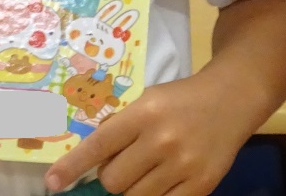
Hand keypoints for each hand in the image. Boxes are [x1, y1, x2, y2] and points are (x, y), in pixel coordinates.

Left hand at [45, 75, 245, 195]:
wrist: (232, 98)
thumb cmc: (181, 99)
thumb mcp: (148, 101)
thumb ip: (121, 127)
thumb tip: (89, 164)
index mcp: (145, 113)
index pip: (99, 146)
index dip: (72, 167)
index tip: (52, 184)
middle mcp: (162, 140)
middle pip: (113, 180)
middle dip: (112, 176)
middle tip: (128, 161)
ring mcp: (183, 165)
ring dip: (134, 188)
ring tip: (149, 169)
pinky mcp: (201, 186)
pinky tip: (163, 182)